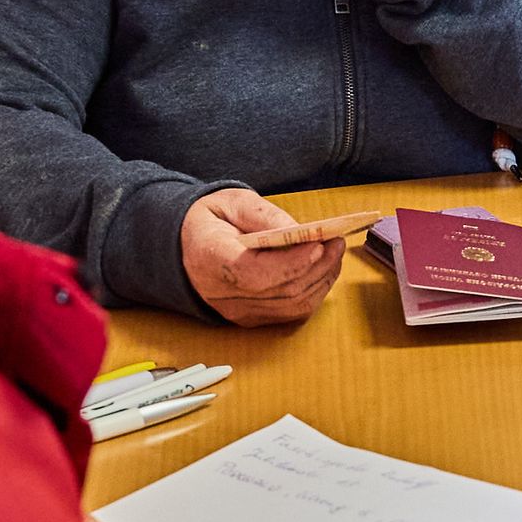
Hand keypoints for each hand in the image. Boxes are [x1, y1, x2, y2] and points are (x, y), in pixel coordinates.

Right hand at [182, 188, 345, 326]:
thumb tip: (300, 231)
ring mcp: (237, 311)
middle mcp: (221, 294)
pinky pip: (290, 313)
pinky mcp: (250, 319)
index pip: (255, 274)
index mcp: (210, 259)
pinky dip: (313, 293)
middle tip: (336, 243)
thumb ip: (264, 216)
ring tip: (334, 254)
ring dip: (321, 280)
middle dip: (317, 267)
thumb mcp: (231, 202)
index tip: (317, 245)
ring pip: (291, 306)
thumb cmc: (210, 222)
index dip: (291, 264)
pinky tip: (322, 271)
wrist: (185, 248)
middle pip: (281, 291)